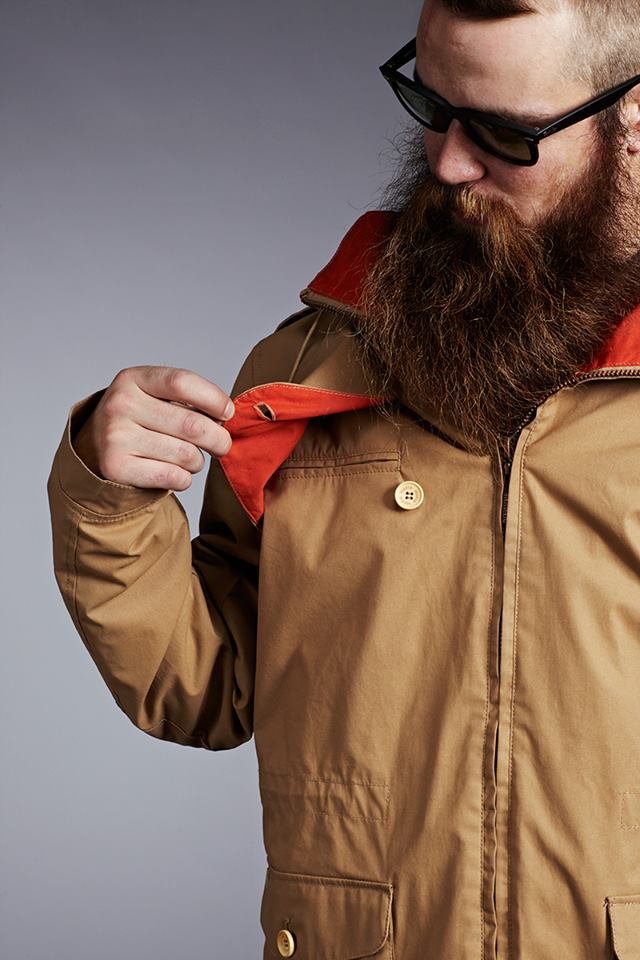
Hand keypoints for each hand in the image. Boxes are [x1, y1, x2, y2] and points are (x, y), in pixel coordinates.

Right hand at [71, 365, 235, 490]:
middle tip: (221, 445)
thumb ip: (189, 400)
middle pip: (192, 425)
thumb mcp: (156, 397)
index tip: (227, 413)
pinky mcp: (116, 468)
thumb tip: (224, 418)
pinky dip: (184, 479)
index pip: (182, 382)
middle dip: (218, 439)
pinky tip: (175, 473)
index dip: (213, 399)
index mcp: (133, 379)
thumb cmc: (141, 420)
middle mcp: (120, 404)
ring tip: (190, 458)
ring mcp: (115, 437)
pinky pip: (173, 477)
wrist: (96, 450)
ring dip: (198, 461)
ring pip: (187, 455)